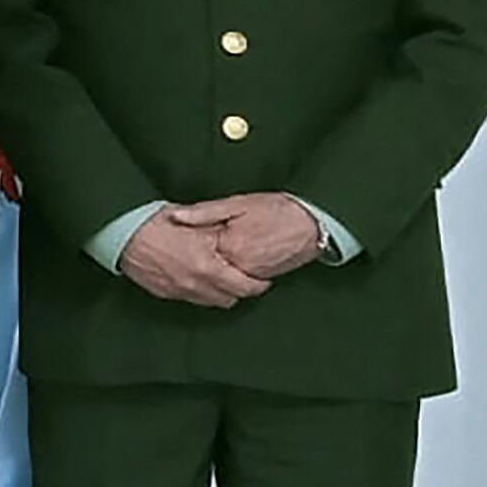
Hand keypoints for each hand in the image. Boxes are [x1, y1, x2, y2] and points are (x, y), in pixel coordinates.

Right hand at [119, 212, 271, 308]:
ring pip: (210, 302)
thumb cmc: (156, 222)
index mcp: (207, 267)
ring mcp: (178, 291)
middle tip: (243, 279)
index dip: (258, 285)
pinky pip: (189, 298)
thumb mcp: (195, 221)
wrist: (122, 232)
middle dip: (239, 291)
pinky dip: (198, 290)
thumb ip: (219, 233)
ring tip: (221, 278)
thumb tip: (239, 237)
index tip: (262, 279)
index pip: (244, 287)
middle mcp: (195, 284)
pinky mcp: (164, 293)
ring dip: (219, 293)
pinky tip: (197, 277)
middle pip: (229, 299)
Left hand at [166, 194, 321, 279]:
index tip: (173, 242)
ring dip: (210, 273)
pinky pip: (238, 282)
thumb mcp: (236, 204)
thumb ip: (204, 212)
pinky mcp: (263, 279)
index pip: (195, 256)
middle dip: (194, 265)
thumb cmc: (275, 210)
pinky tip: (223, 263)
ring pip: (222, 281)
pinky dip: (228, 275)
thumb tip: (173, 216)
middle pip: (206, 273)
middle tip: (183, 254)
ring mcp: (253, 276)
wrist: (313, 223)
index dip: (184, 248)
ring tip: (201, 258)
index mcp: (229, 247)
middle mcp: (240, 268)